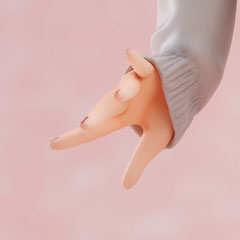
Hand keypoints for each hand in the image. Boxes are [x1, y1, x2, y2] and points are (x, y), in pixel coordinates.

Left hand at [49, 48, 174, 188]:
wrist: (186, 87)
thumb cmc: (168, 114)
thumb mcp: (155, 140)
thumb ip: (139, 161)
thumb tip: (125, 187)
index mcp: (122, 116)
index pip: (97, 129)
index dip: (75, 137)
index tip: (52, 146)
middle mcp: (124, 99)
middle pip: (109, 107)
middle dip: (99, 115)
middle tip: (87, 125)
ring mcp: (136, 84)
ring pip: (126, 87)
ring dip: (124, 91)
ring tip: (124, 97)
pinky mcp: (151, 71)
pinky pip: (141, 65)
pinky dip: (135, 60)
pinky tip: (128, 52)